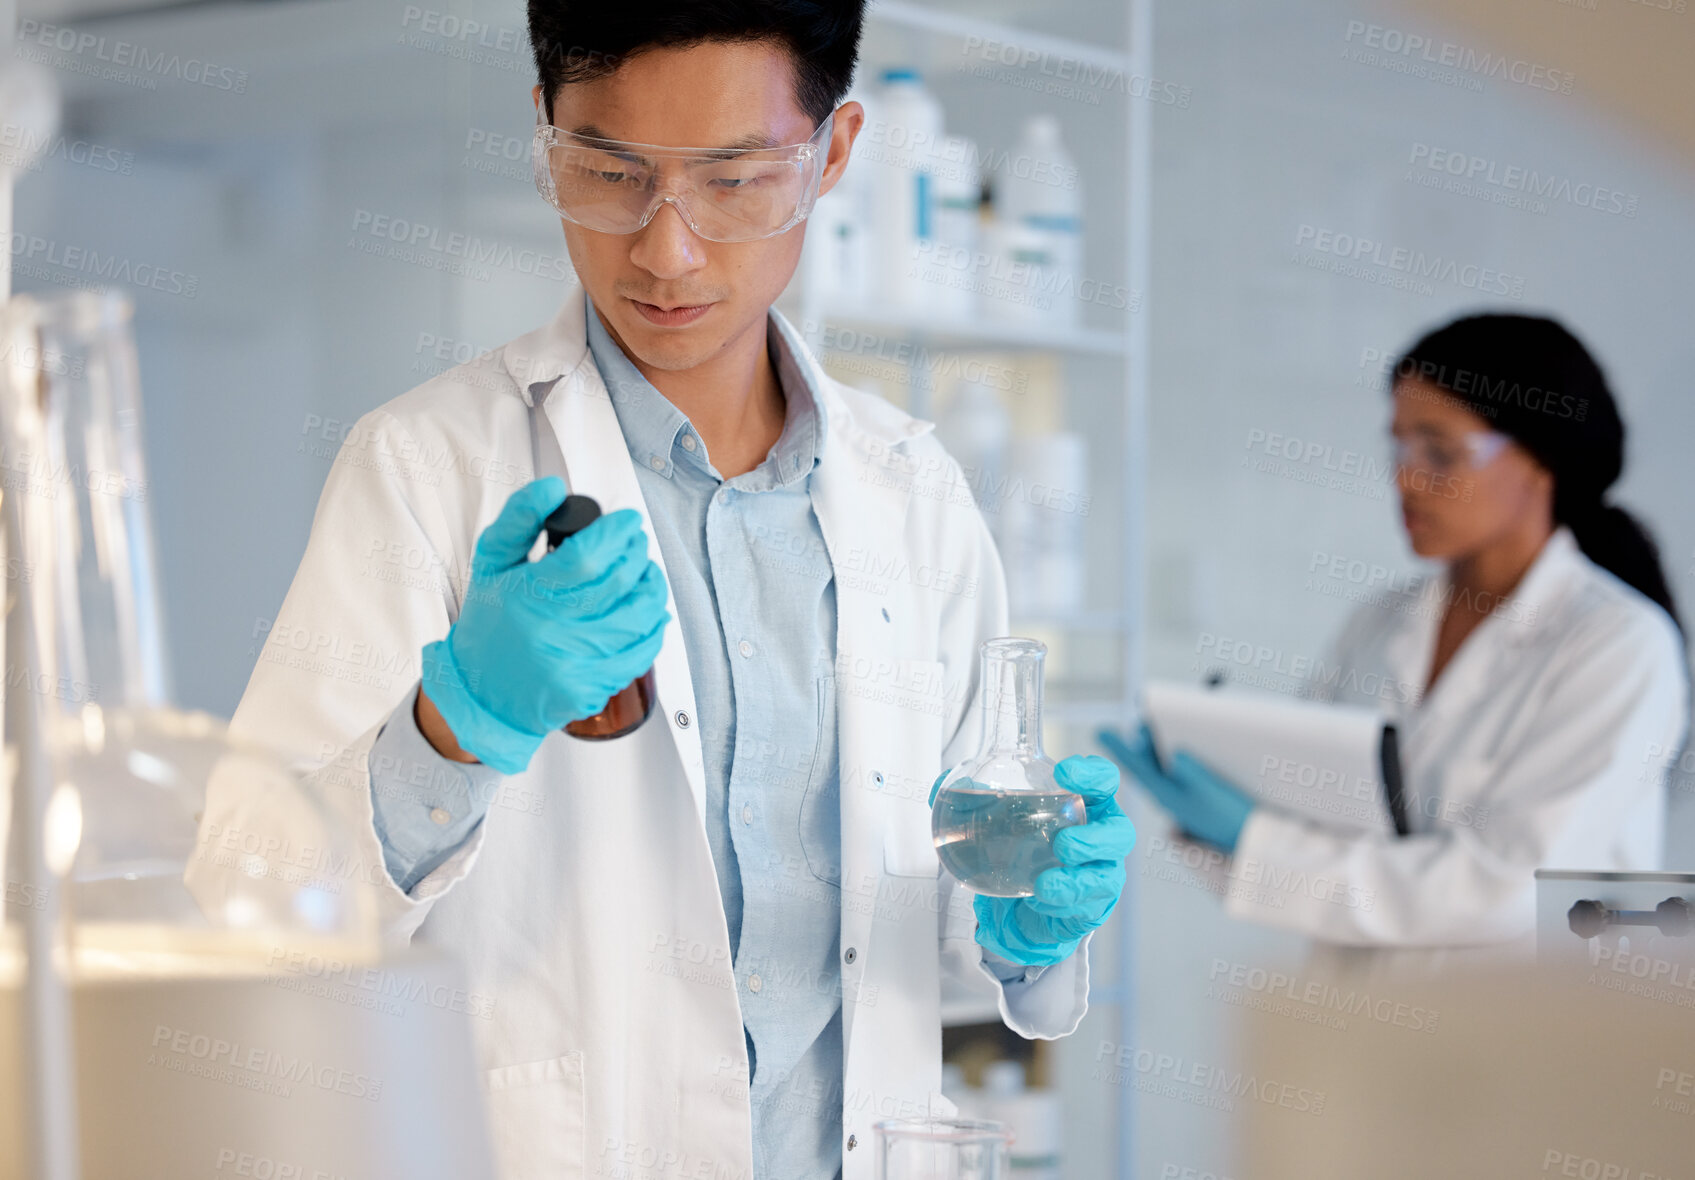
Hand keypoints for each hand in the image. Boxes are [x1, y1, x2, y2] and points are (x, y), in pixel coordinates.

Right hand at [420, 477, 669, 773]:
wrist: (479, 693)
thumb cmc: (490, 623)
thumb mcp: (491, 563)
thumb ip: (519, 519)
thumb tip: (553, 487)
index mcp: (525, 593)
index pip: (586, 556)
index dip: (617, 533)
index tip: (628, 521)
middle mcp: (549, 630)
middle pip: (617, 583)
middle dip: (637, 554)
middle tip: (636, 543)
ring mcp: (571, 664)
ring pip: (636, 618)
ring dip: (652, 589)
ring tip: (647, 574)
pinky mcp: (588, 691)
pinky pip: (638, 655)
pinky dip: (652, 629)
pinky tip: (650, 614)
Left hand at [934, 755, 1135, 967]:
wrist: (1021, 903)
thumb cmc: (1023, 849)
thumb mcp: (997, 820)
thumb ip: (971, 800)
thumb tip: (940, 788)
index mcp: (1085, 804)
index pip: (1103, 781)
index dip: (1092, 774)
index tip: (1065, 772)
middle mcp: (1100, 837)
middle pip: (1119, 832)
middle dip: (1097, 837)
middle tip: (1063, 842)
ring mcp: (1100, 874)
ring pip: (1106, 874)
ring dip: (1077, 878)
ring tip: (1047, 881)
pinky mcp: (1091, 906)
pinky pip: (1085, 906)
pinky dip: (1062, 903)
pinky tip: (1042, 899)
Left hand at [1097, 724, 1253, 853]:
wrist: (1248, 839)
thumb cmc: (1228, 817)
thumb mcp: (1210, 792)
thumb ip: (1192, 772)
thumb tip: (1175, 753)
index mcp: (1165, 793)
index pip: (1136, 766)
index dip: (1118, 747)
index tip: (1100, 731)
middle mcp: (1166, 793)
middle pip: (1145, 762)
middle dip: (1139, 740)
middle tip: (1137, 720)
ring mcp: (1177, 794)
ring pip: (1158, 765)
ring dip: (1154, 746)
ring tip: (1150, 727)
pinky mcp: (1190, 794)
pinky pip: (1172, 770)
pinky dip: (1169, 756)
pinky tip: (1173, 745)